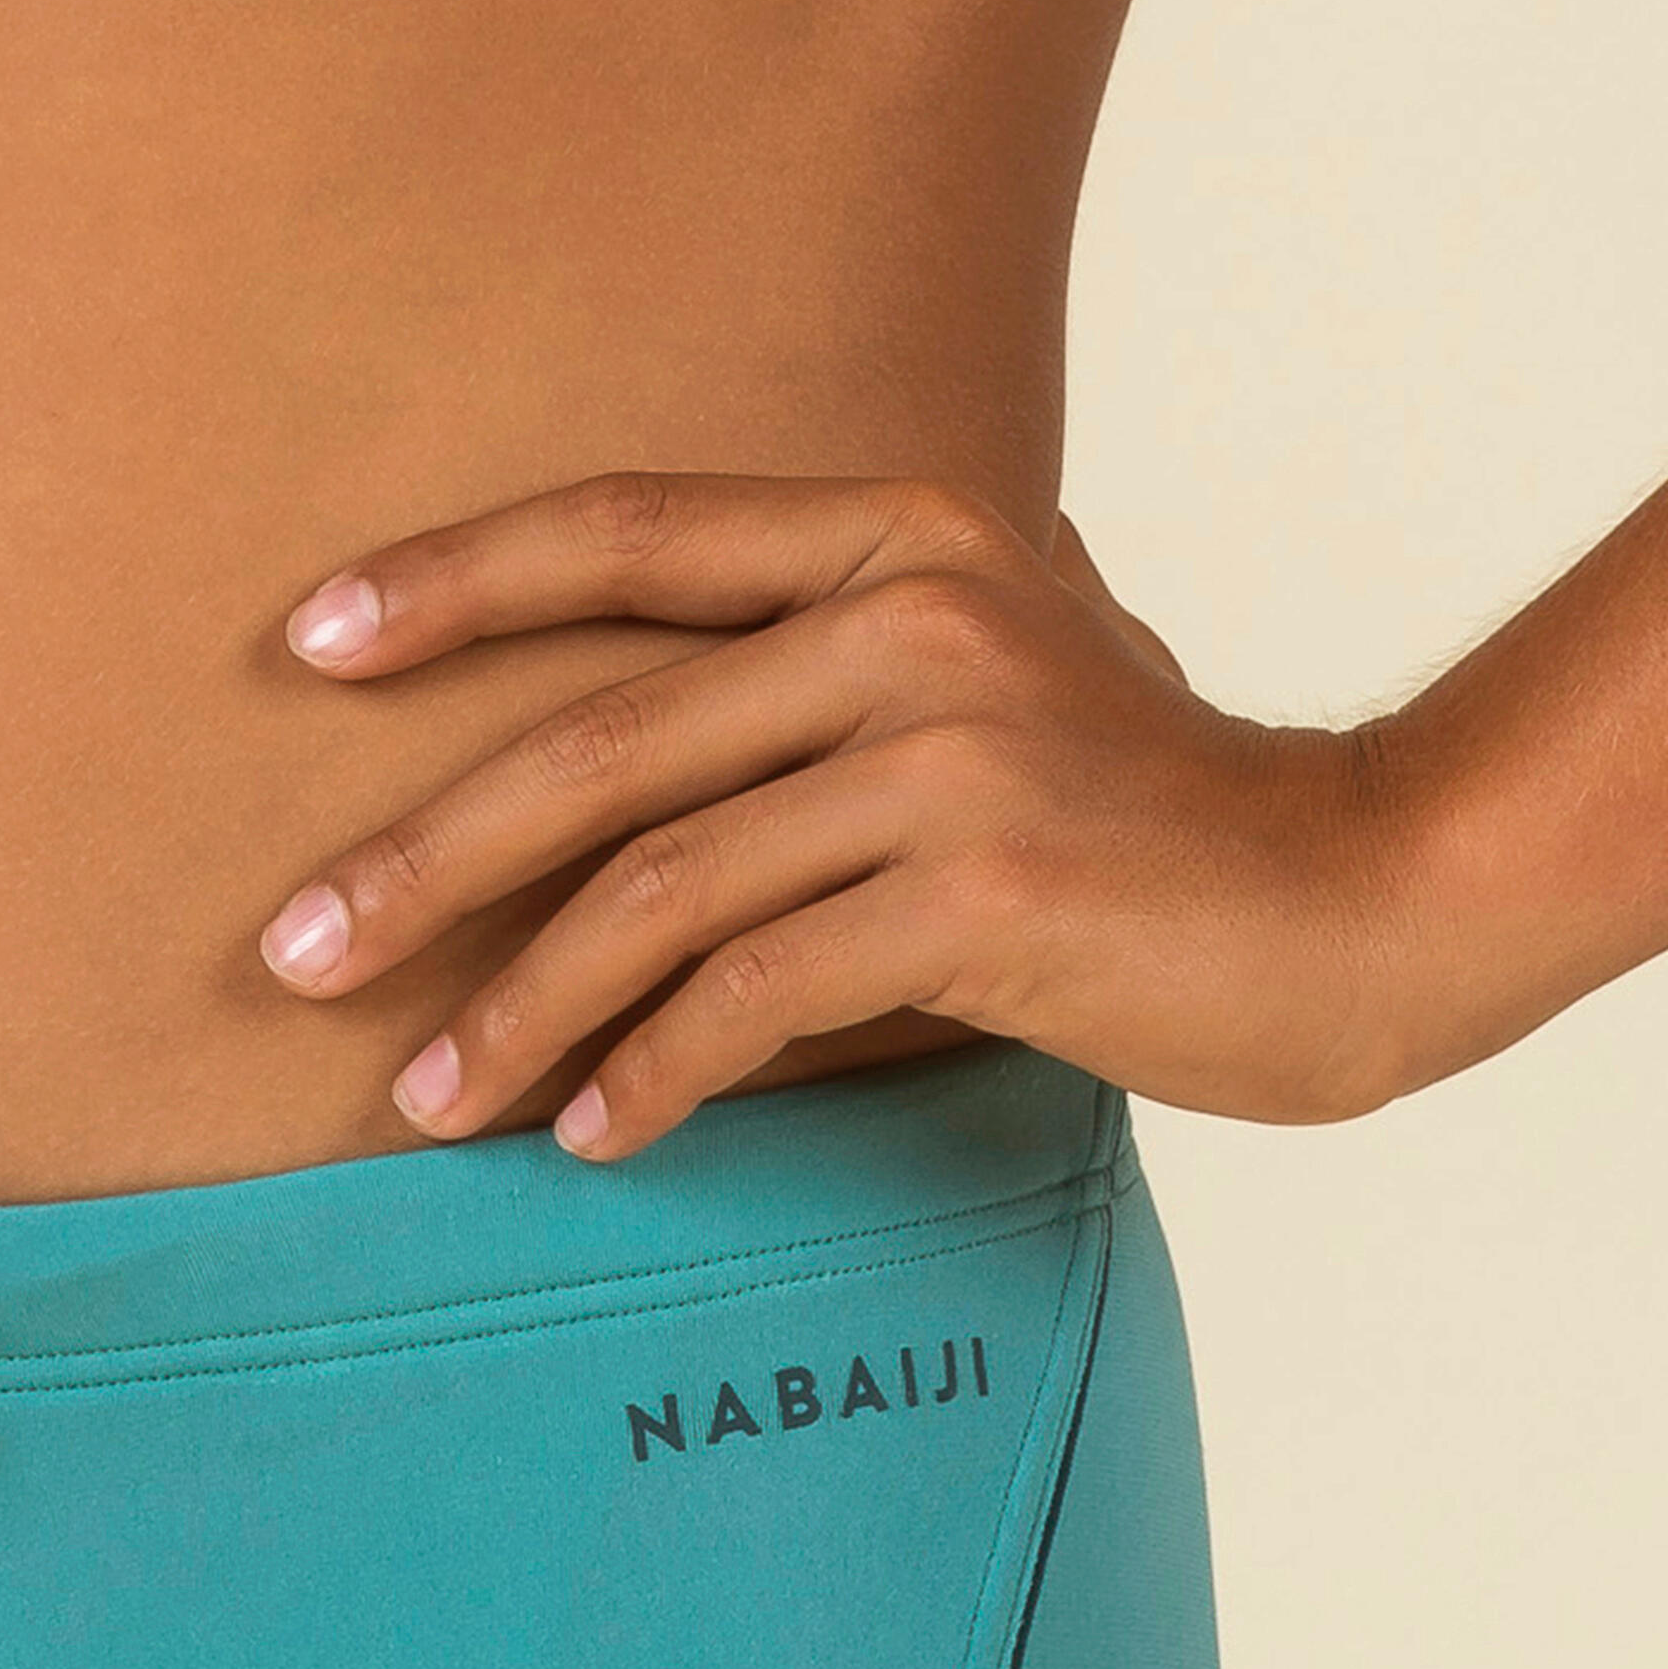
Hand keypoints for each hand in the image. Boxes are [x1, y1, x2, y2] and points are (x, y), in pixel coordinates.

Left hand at [254, 470, 1458, 1151]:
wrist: (1372, 904)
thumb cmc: (1161, 830)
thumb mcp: (999, 692)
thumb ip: (843, 681)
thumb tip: (653, 774)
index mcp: (904, 538)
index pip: (631, 531)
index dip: (453, 580)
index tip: (306, 646)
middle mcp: (915, 616)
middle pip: (600, 736)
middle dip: (421, 857)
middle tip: (295, 956)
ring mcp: (949, 747)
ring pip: (655, 887)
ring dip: (513, 1009)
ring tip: (423, 1102)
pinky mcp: (980, 892)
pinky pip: (749, 993)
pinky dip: (649, 1075)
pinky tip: (593, 1137)